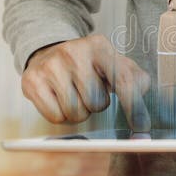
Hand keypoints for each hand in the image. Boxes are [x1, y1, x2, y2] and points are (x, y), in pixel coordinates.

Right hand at [21, 34, 150, 130]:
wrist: (48, 52)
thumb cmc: (88, 65)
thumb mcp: (113, 64)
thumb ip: (134, 81)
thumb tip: (143, 109)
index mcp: (100, 46)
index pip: (124, 80)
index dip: (134, 107)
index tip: (142, 128)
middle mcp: (74, 52)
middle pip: (97, 103)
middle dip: (96, 104)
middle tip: (88, 91)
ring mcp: (51, 65)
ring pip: (76, 112)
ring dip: (79, 111)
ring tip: (73, 93)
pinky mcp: (32, 80)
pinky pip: (56, 117)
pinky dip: (60, 114)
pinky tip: (58, 97)